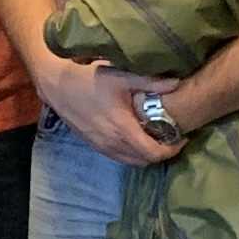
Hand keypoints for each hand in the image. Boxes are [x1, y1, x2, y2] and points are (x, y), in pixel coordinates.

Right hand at [37, 52, 183, 167]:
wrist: (56, 85)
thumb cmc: (88, 78)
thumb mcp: (120, 76)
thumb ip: (150, 82)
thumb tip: (177, 82)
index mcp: (122, 129)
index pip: (153, 153)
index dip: (171, 150)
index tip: (181, 137)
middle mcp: (112, 143)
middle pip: (144, 161)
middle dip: (161, 153)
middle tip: (172, 137)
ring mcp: (101, 147)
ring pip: (131, 162)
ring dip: (146, 155)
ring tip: (156, 138)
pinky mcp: (94, 145)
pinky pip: (119, 157)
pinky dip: (132, 153)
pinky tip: (136, 137)